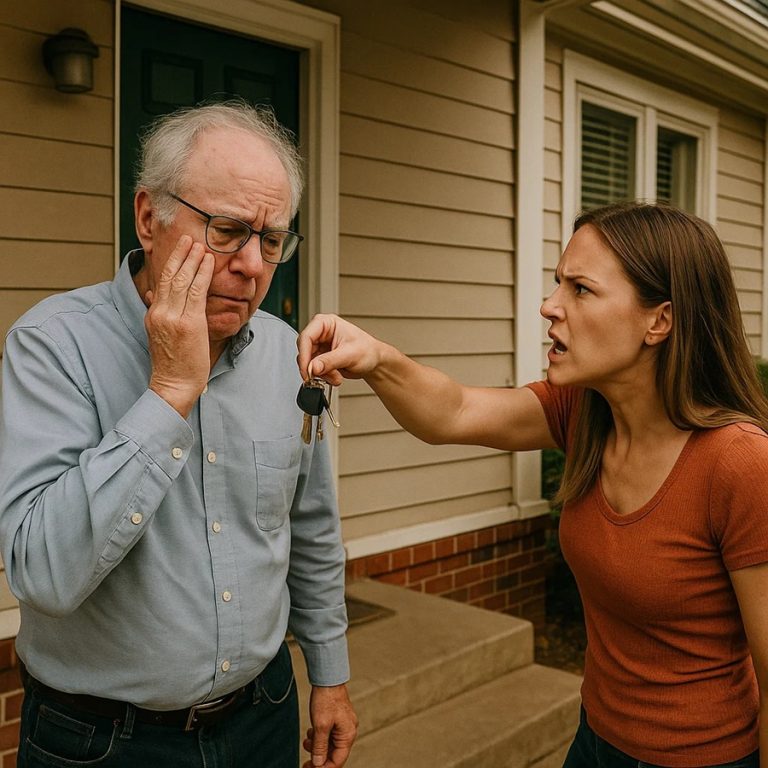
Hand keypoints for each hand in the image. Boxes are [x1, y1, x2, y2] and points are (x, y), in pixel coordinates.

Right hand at [144, 235, 213, 416]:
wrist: (173, 384)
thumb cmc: (173, 363)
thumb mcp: (159, 334)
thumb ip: (158, 312)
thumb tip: (152, 294)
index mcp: (154, 314)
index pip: (161, 281)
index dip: (171, 262)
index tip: (180, 247)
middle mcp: (161, 313)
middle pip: (170, 276)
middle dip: (181, 255)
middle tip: (189, 237)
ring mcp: (174, 318)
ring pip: (182, 281)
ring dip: (193, 260)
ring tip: (201, 245)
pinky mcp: (189, 324)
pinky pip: (196, 293)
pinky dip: (202, 275)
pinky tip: (209, 263)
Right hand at [296, 314, 385, 385]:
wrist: (374, 361)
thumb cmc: (368, 350)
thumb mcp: (349, 354)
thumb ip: (329, 361)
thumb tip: (313, 367)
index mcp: (326, 323)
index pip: (306, 337)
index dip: (304, 355)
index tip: (307, 370)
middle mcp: (320, 333)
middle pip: (304, 351)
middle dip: (314, 367)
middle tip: (322, 376)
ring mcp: (320, 346)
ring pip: (308, 363)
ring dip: (321, 374)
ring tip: (336, 377)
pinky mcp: (321, 358)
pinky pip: (314, 370)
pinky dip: (323, 377)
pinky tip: (335, 376)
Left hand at [302, 684, 357, 767]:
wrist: (327, 678)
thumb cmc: (327, 699)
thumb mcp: (321, 725)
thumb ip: (320, 746)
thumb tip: (318, 763)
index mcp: (347, 735)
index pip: (338, 760)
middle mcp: (348, 731)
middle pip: (334, 753)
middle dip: (319, 758)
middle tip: (306, 762)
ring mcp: (343, 725)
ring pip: (330, 744)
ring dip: (318, 747)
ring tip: (306, 742)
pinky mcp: (338, 719)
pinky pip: (329, 735)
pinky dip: (319, 737)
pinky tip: (311, 733)